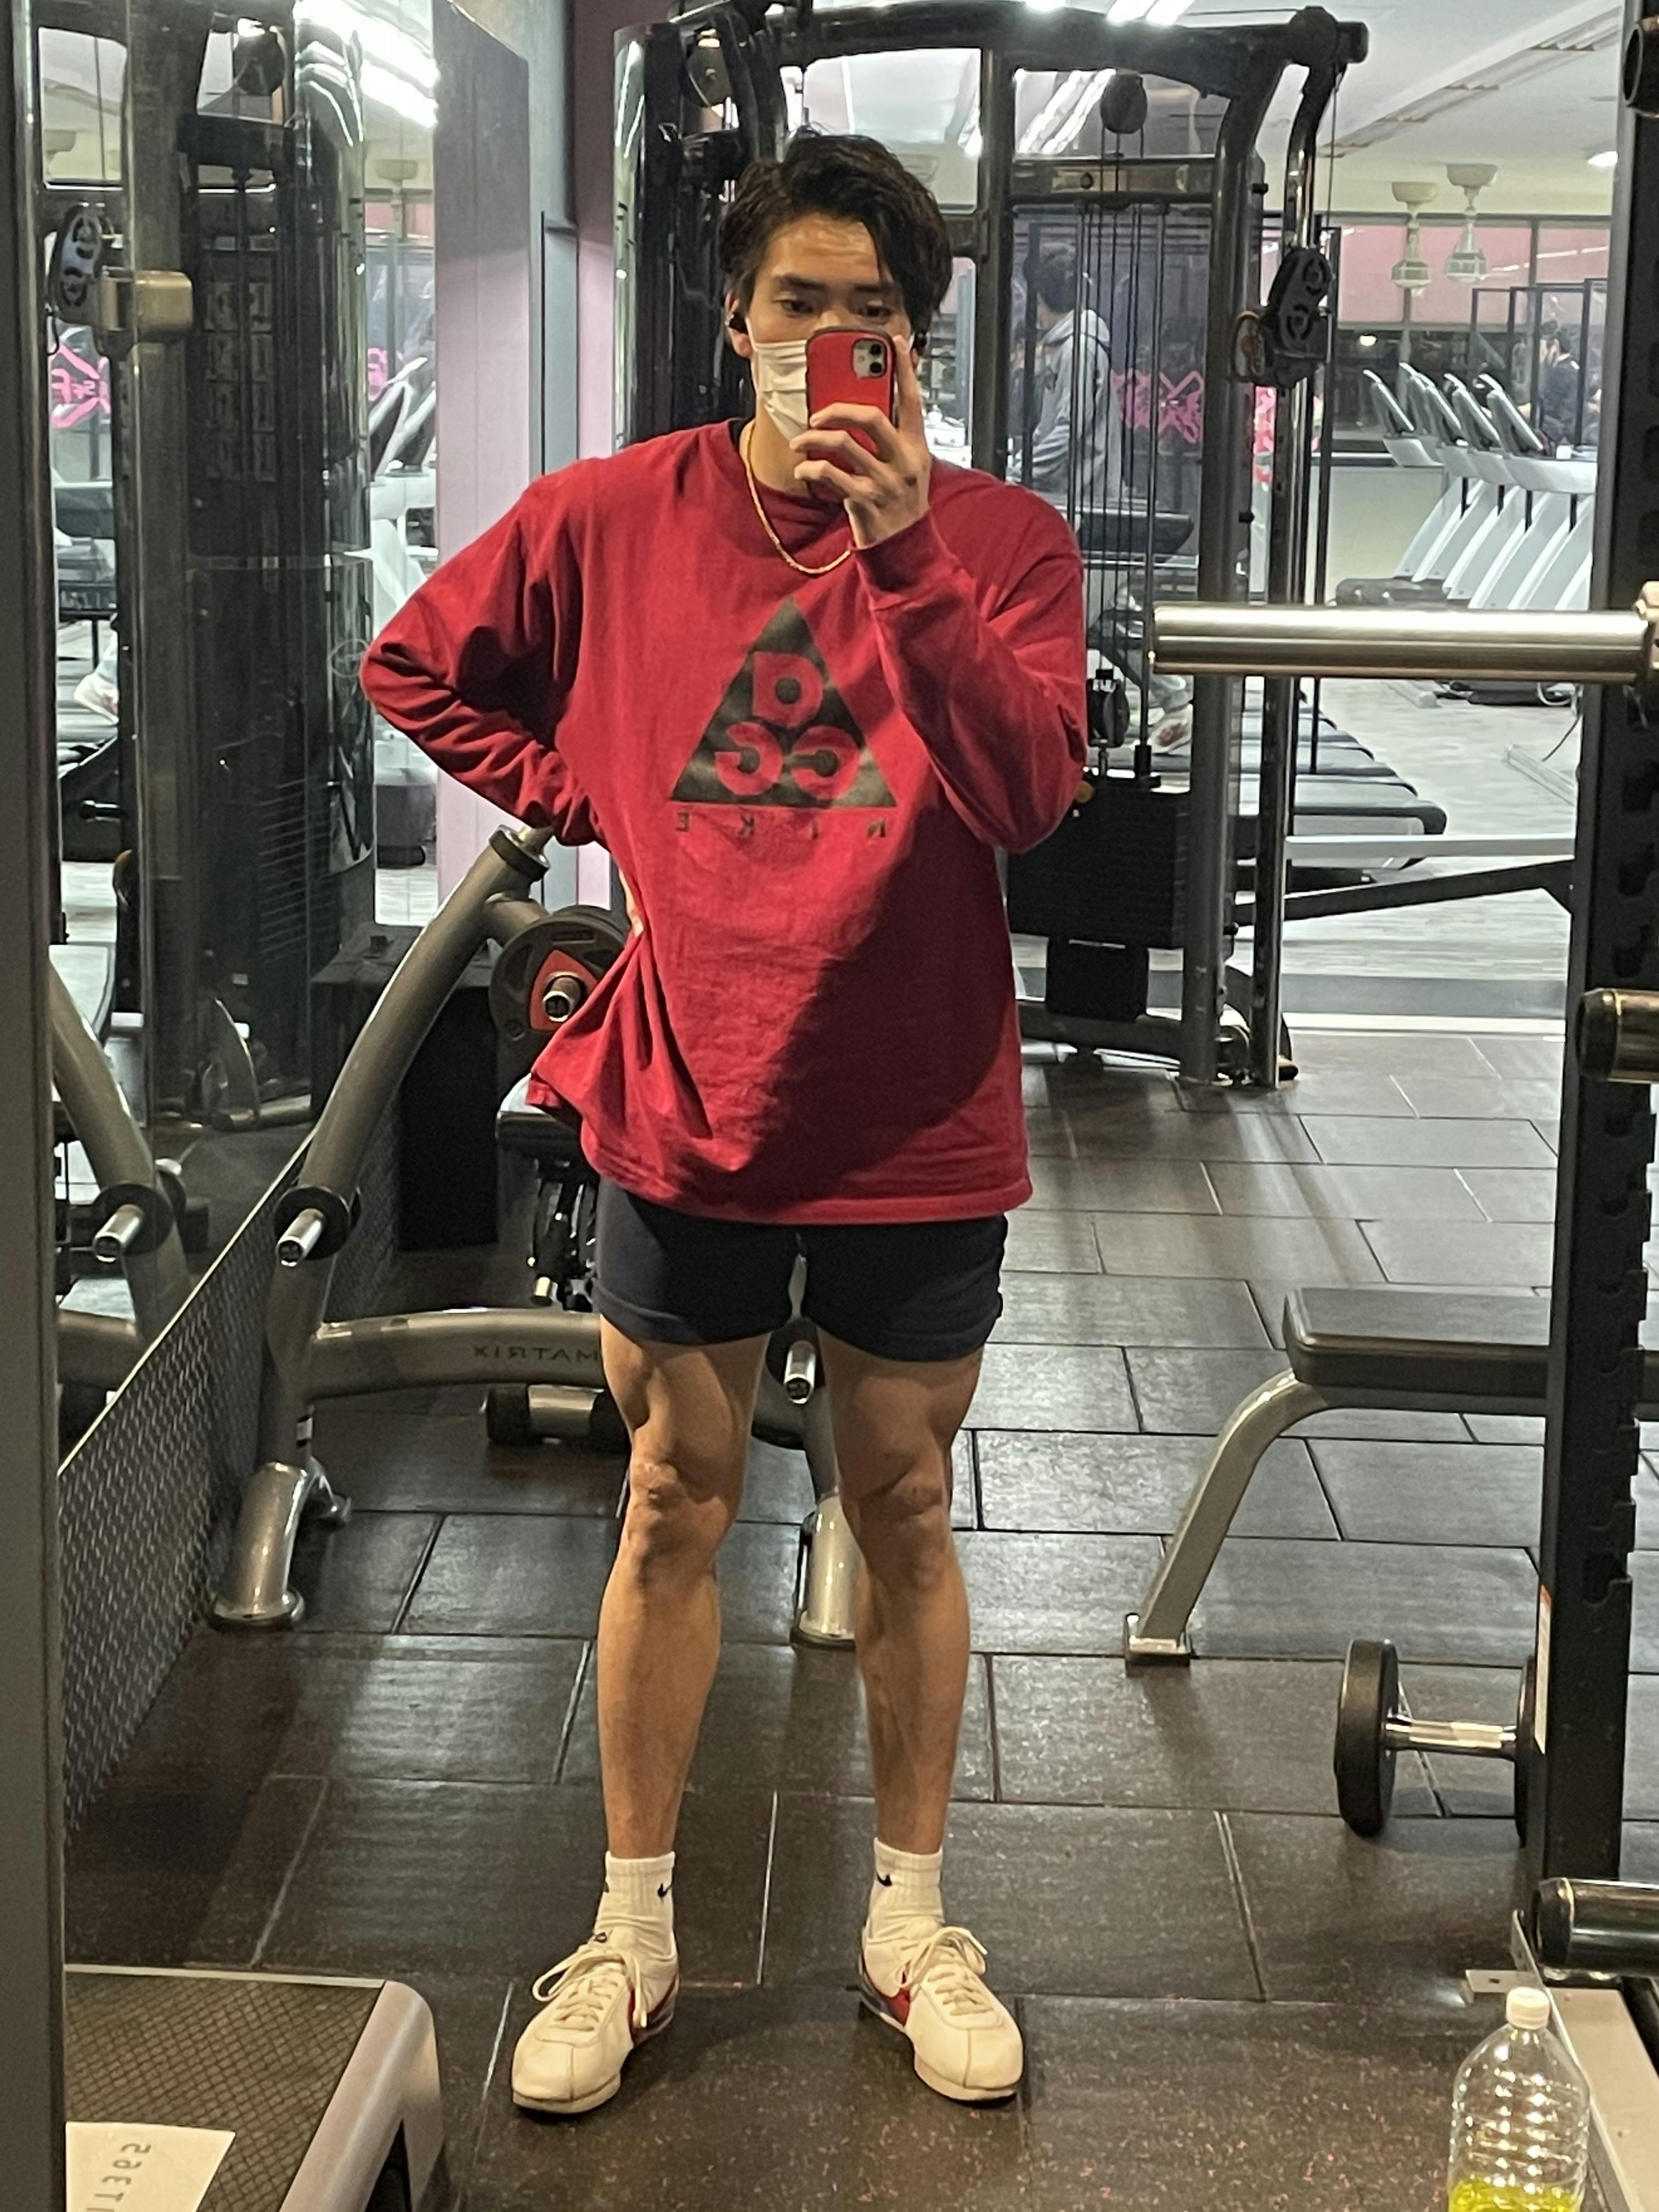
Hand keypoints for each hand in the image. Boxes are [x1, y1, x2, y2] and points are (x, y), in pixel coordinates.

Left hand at [791, 343, 931, 547]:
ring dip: (813, 439)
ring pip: (843, 444)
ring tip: (801, 443)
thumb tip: (861, 413)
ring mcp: (884, 482)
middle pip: (870, 416)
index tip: (896, 342)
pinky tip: (803, 471)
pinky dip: (810, 469)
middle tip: (817, 415)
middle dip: (837, 409)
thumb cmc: (900, 504)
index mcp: (916, 448)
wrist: (905, 549)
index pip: (913, 400)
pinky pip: (831, 475)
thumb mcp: (907, 468)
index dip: (905, 369)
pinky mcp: (865, 502)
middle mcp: (904, 461)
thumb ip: (891, 441)